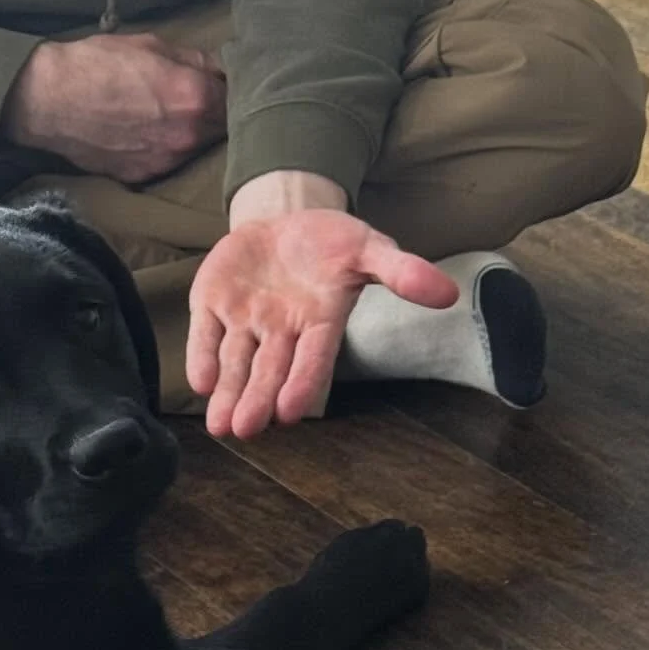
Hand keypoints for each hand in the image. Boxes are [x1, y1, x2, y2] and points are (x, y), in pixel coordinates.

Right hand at [1, 33, 226, 183]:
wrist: (48, 101)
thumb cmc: (96, 65)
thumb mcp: (151, 45)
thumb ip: (194, 60)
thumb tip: (221, 69)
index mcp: (197, 97)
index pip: (238, 99)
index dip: (232, 90)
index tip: (224, 84)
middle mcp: (188, 136)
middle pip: (222, 129)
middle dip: (215, 114)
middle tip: (197, 99)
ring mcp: (166, 161)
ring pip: (195, 148)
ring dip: (191, 134)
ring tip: (168, 116)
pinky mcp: (143, 177)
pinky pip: (168, 162)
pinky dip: (165, 149)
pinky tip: (146, 133)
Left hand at [188, 197, 458, 438]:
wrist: (286, 221)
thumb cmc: (332, 244)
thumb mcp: (369, 248)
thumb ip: (401, 271)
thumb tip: (448, 293)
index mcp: (319, 323)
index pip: (313, 358)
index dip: (302, 383)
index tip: (290, 412)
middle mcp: (280, 332)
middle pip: (269, 371)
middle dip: (257, 400)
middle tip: (246, 429)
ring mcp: (244, 320)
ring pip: (235, 363)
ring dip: (228, 393)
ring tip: (221, 425)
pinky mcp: (212, 305)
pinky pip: (205, 335)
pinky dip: (201, 356)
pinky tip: (200, 382)